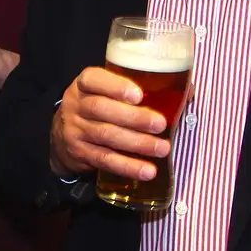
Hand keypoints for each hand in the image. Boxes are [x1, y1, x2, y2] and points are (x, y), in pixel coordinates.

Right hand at [50, 67, 169, 181]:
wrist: (62, 134)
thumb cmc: (98, 106)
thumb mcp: (106, 91)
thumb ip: (138, 87)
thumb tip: (188, 93)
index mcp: (84, 83)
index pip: (93, 79)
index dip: (115, 86)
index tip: (138, 94)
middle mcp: (76, 104)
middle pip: (101, 109)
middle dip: (134, 118)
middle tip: (161, 124)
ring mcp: (75, 129)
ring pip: (105, 135)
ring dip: (136, 143)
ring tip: (162, 148)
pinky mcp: (79, 153)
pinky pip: (104, 160)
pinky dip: (127, 166)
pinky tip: (146, 171)